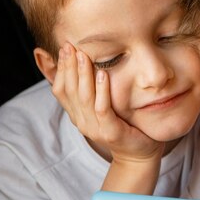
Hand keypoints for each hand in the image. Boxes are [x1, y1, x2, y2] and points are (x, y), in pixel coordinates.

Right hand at [52, 42, 162, 161]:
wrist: (139, 154)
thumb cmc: (123, 126)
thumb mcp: (102, 106)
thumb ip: (89, 89)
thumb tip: (77, 65)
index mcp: (77, 115)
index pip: (61, 89)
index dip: (61, 69)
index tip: (64, 48)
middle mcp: (82, 121)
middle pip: (70, 91)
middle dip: (69, 66)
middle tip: (70, 45)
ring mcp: (95, 128)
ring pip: (84, 98)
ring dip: (83, 75)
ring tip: (84, 56)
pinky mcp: (111, 131)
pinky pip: (103, 109)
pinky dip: (102, 91)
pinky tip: (104, 75)